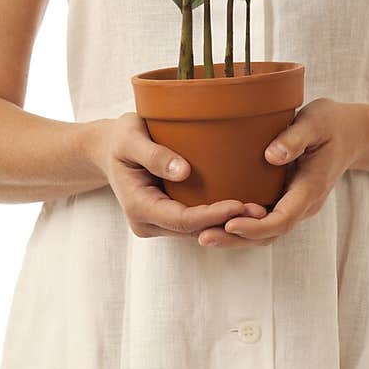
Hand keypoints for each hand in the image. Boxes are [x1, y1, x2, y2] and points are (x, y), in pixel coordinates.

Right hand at [91, 112, 267, 240]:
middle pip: (193, 230)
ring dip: (226, 223)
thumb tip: (182, 171)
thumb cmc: (120, 138)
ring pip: (197, 230)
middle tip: (261, 211)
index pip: (181, 219)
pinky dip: (218, 217)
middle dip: (226, 223)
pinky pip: (195, 222)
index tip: (239, 204)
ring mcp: (158, 223)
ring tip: (260, 210)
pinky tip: (243, 207)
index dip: (212, 215)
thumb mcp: (130, 137)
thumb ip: (154, 154)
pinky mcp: (168, 217)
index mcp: (138, 206)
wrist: (108, 148)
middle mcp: (148, 222)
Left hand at [197, 97, 360, 247]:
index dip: (255, 226)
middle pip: (270, 233)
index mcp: (310, 188)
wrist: (351, 134)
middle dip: (237, 239)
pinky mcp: (286, 199)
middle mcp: (303, 203)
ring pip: (266, 231)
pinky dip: (242, 225)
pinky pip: (265, 219)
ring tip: (202, 235)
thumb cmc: (331, 123)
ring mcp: (295, 204)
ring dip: (236, 237)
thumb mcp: (316, 121)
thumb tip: (271, 156)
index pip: (282, 219)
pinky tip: (216, 221)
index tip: (230, 223)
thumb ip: (295, 138)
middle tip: (203, 237)